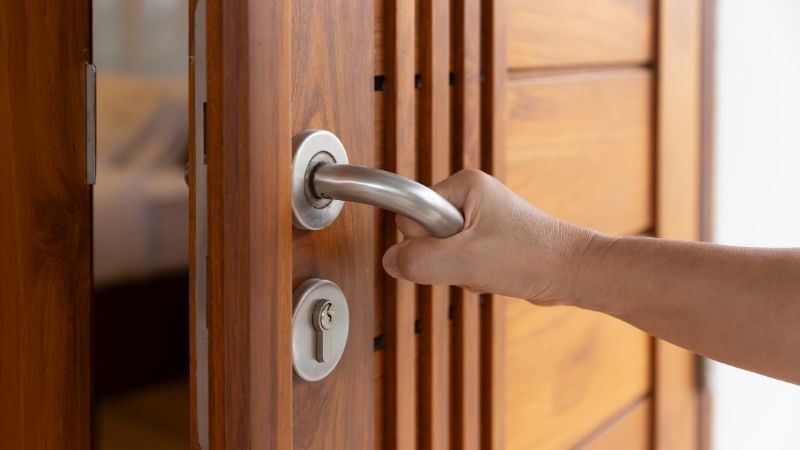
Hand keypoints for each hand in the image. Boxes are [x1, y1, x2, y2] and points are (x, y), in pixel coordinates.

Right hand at [382, 169, 599, 305]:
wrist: (572, 272)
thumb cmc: (531, 257)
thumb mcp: (464, 261)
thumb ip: (419, 261)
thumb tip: (390, 261)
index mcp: (464, 184)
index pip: (412, 211)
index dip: (424, 238)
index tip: (452, 247)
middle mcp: (472, 195)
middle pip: (426, 232)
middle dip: (443, 256)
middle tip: (472, 260)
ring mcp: (480, 217)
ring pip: (442, 250)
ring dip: (458, 268)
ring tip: (488, 267)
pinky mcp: (488, 238)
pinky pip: (458, 259)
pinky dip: (470, 273)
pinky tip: (492, 274)